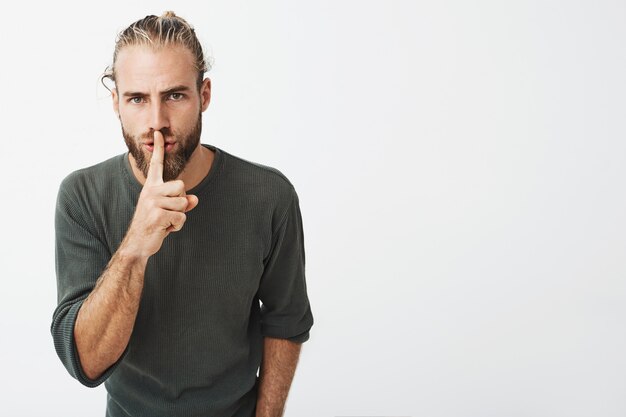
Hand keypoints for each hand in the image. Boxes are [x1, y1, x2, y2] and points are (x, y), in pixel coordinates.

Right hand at [123, 130, 198, 257]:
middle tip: (168, 212)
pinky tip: (165, 228)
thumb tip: (195, 199)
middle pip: (181, 185)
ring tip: (166, 221)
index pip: (156, 165)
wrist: (137, 244)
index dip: (158, 149)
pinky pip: (181, 216)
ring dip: (179, 215)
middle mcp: (150, 191)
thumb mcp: (168, 211)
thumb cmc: (154, 225)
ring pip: (183, 202)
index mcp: (151, 187)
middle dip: (181, 201)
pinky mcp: (158, 215)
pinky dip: (178, 225)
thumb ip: (182, 202)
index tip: (158, 133)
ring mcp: (152, 202)